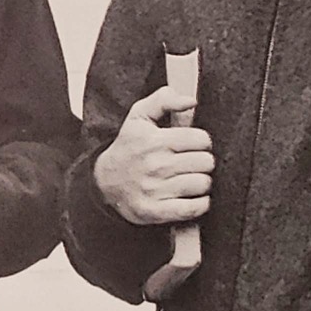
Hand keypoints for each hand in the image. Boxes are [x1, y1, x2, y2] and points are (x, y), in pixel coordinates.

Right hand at [93, 85, 213, 225]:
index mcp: (154, 140)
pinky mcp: (155, 211)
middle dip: (204, 161)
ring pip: (202, 184)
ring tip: (191, 178)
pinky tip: (193, 196)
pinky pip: (194, 208)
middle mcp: (155, 165)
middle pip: (206, 162)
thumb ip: (164, 100)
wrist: (104, 182)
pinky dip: (200, 203)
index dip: (202, 141)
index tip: (193, 145)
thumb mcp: (138, 117)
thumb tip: (191, 100)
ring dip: (202, 182)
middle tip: (193, 162)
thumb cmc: (128, 148)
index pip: (201, 139)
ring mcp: (155, 190)